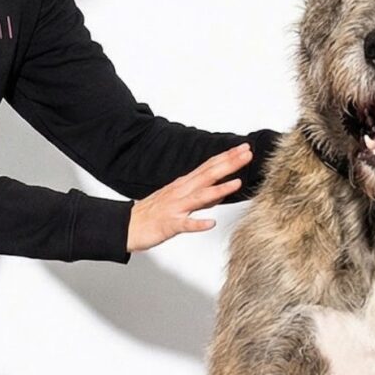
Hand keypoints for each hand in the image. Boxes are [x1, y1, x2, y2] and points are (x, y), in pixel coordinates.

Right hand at [127, 144, 253, 252]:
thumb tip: (222, 191)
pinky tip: (211, 223)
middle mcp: (181, 192)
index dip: (227, 157)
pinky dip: (198, 223)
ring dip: (218, 189)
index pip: (209, 166)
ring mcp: (176, 207)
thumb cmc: (153, 213)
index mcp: (184, 185)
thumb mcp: (179, 200)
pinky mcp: (170, 224)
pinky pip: (185, 224)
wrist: (127, 226)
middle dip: (229, 164)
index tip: (245, 149)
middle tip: (247, 154)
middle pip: (208, 175)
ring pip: (199, 197)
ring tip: (237, 183)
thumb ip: (201, 195)